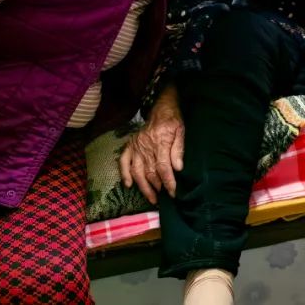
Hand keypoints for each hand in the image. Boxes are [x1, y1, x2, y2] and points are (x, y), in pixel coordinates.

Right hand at [120, 85, 184, 203]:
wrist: (161, 107)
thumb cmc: (173, 120)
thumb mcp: (181, 131)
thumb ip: (179, 149)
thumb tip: (178, 168)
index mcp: (160, 142)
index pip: (163, 167)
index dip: (168, 182)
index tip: (173, 192)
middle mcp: (146, 146)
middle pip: (150, 172)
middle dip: (157, 187)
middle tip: (163, 196)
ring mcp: (136, 146)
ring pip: (137, 171)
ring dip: (143, 186)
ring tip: (152, 197)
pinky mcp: (130, 145)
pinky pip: (123, 161)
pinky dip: (125, 174)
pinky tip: (129, 185)